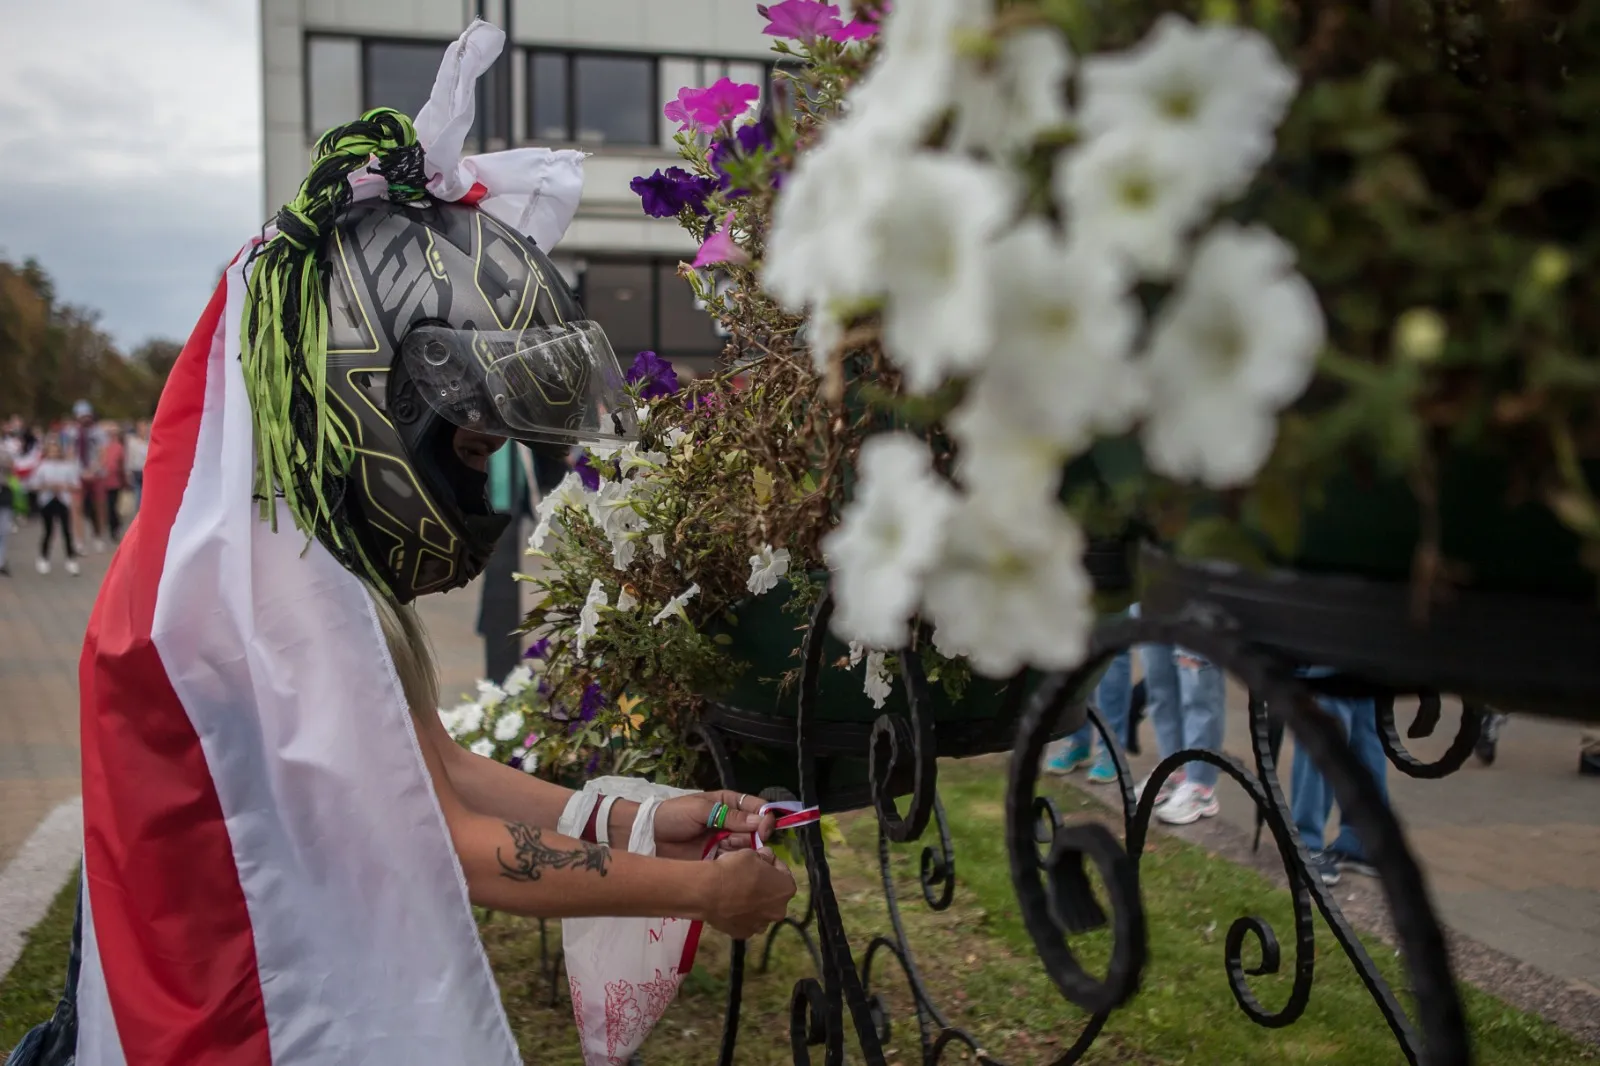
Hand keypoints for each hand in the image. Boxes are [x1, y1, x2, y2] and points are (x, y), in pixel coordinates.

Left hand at [654, 791, 776, 861]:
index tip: (765, 829)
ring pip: (747, 847)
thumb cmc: (674, 816)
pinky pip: (734, 862)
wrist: (649, 838)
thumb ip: (730, 815)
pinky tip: (731, 864)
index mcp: (728, 804)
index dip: (765, 817)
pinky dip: (737, 864)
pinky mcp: (717, 861)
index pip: (756, 808)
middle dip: (756, 837)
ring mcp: (724, 843)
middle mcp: (730, 823)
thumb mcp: (701, 810)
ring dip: (746, 851)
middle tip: (749, 845)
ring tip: (733, 852)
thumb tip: (759, 821)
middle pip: (755, 830)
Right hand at [703, 848, 795, 939]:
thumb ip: (764, 857)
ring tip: (738, 892)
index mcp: (786, 889)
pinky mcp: (743, 933)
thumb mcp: (751, 854)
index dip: (772, 864)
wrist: (709, 892)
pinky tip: (730, 905)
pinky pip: (746, 921)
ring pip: (760, 910)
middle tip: (749, 876)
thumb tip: (766, 858)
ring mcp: (761, 925)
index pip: (783, 872)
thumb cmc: (734, 870)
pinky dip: (741, 914)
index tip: (762, 859)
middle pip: (774, 895)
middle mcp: (778, 911)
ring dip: (754, 902)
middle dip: (765, 885)